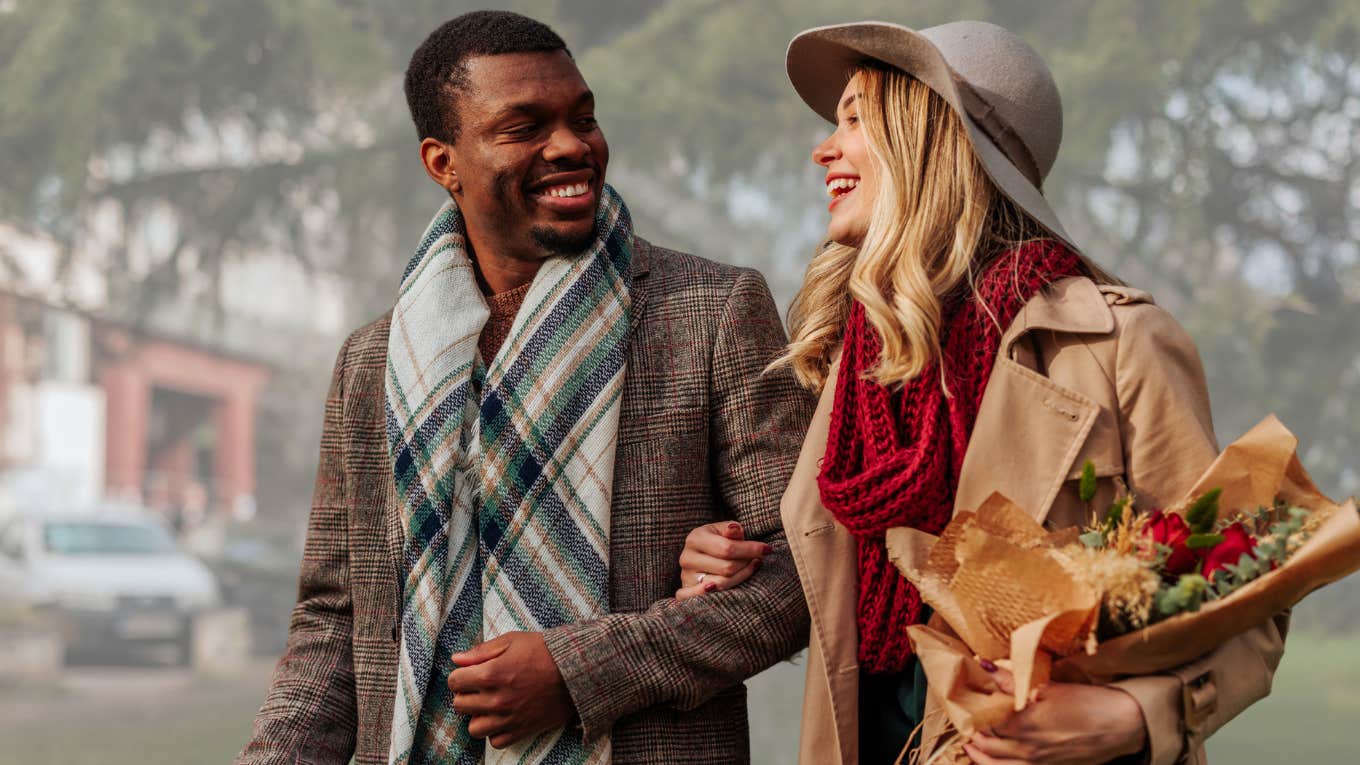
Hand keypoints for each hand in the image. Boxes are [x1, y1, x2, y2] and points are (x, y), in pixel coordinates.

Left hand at [448, 631, 573, 748]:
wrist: (576, 670)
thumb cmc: (544, 651)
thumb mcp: (512, 641)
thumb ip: (481, 651)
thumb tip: (456, 659)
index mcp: (491, 673)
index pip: (454, 681)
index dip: (460, 675)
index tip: (470, 673)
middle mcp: (497, 699)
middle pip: (460, 705)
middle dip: (466, 694)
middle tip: (480, 687)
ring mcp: (509, 718)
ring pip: (474, 728)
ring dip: (478, 716)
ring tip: (489, 705)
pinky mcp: (522, 730)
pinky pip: (495, 741)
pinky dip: (496, 731)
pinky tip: (503, 717)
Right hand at [674, 521, 771, 598]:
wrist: (701, 556)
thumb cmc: (718, 541)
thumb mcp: (724, 531)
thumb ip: (732, 530)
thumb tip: (735, 529)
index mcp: (695, 538)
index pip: (727, 548)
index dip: (750, 549)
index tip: (768, 550)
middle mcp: (687, 558)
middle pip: (727, 568)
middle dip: (746, 564)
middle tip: (757, 560)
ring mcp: (685, 576)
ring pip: (721, 584)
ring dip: (741, 577)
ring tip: (750, 568)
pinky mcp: (685, 592)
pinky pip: (703, 598)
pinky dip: (715, 595)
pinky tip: (729, 589)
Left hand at [963, 667, 1145, 764]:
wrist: (1123, 726)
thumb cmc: (1089, 702)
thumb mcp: (1048, 687)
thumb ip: (1011, 680)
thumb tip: (984, 666)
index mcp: (1023, 723)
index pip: (983, 718)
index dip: (972, 707)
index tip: (965, 697)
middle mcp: (1025, 747)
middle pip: (985, 742)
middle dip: (971, 731)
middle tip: (965, 719)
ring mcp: (1036, 761)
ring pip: (995, 762)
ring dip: (979, 753)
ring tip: (970, 743)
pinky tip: (991, 759)